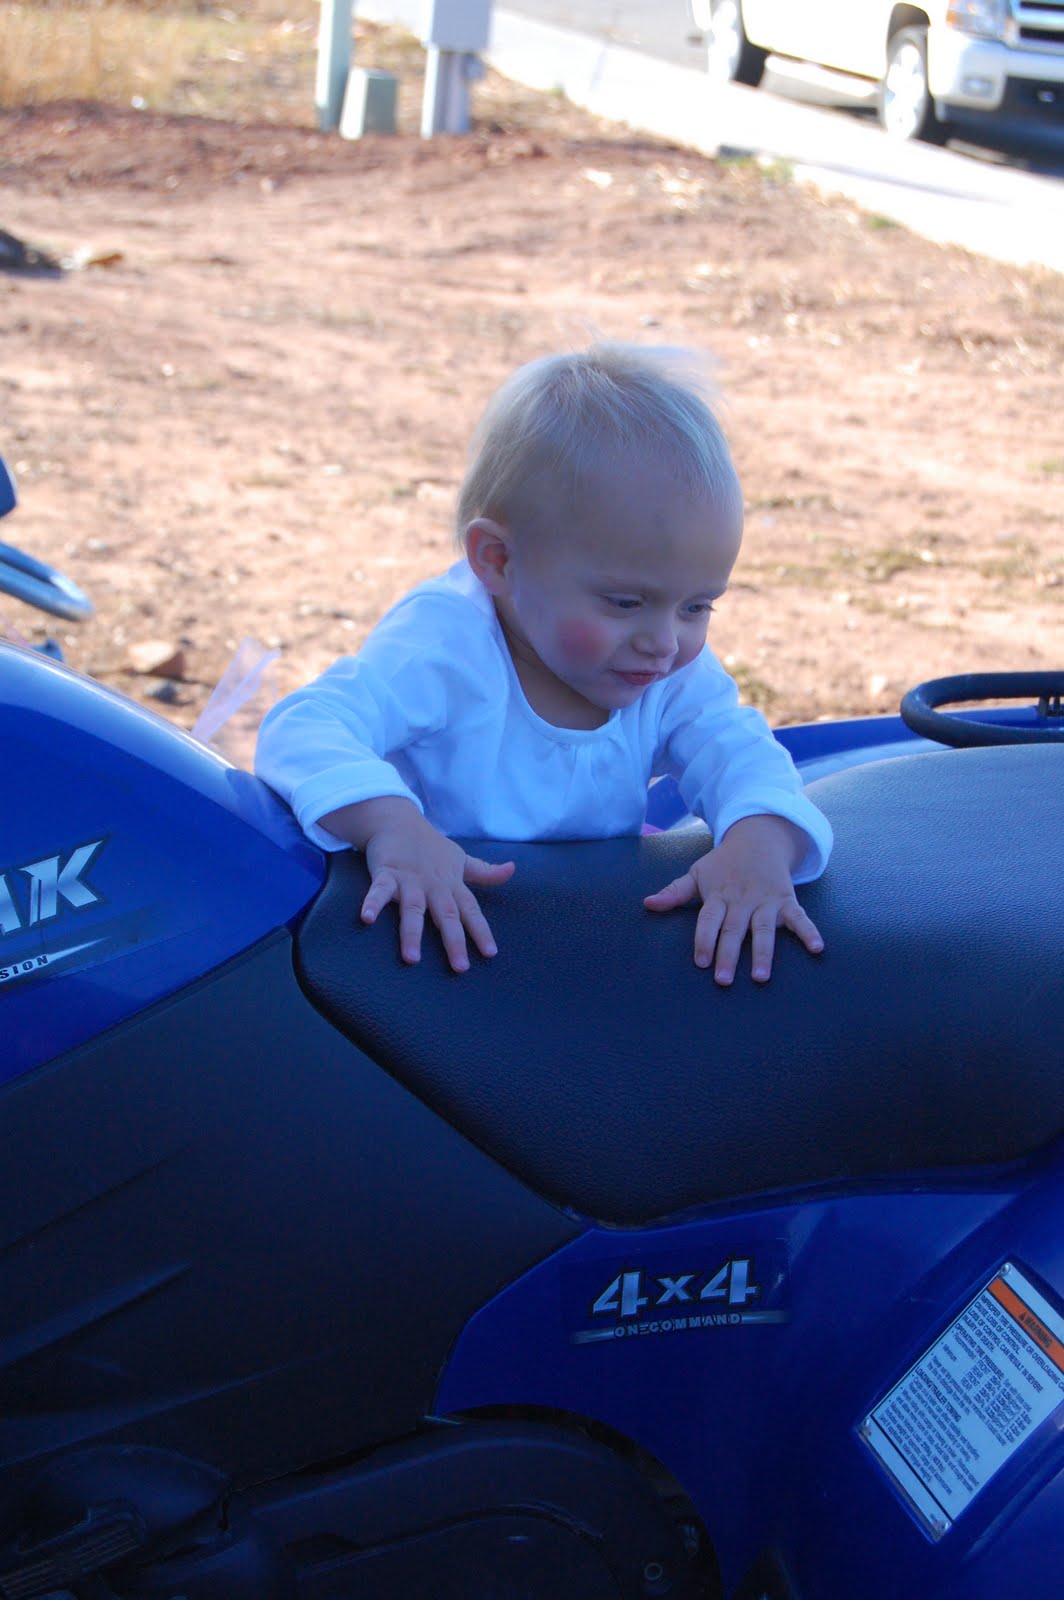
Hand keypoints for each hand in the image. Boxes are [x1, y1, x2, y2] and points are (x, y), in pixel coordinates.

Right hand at [321, 798, 514, 972]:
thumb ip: (484, 872)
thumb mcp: (460, 859)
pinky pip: (378, 890)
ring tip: (411, 958)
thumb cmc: (430, 846)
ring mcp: (409, 880)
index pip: (470, 909)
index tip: (490, 953)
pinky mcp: (386, 872)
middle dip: (453, 940)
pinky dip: (373, 903)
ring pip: (413, 908)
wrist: (398, 820)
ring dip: (412, 933)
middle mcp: (433, 885)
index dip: (481, 930)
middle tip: (460, 968)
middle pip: (446, 914)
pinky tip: (366, 919)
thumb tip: (512, 869)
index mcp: (451, 884)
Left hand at [643, 814, 823, 984]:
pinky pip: (800, 918)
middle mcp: (742, 900)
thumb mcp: (697, 873)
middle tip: (723, 980)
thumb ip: (674, 893)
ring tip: (760, 977)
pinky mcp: (787, 900)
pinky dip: (809, 932)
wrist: (759, 838)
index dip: (704, 940)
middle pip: (734, 929)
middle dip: (729, 954)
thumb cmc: (723, 864)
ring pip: (764, 928)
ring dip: (763, 952)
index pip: (709, 920)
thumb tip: (647, 904)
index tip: (701, 962)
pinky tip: (817, 948)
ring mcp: (766, 901)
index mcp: (719, 895)